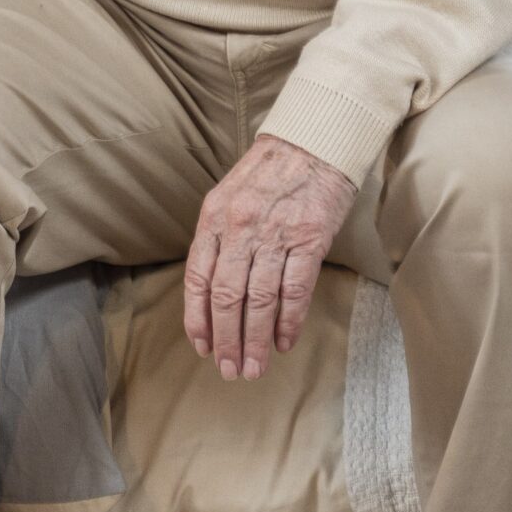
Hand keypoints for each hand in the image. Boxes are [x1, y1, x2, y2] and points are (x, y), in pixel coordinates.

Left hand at [184, 133, 357, 382]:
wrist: (313, 141)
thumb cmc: (269, 171)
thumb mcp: (228, 195)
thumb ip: (218, 237)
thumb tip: (211, 290)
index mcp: (214, 217)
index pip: (198, 278)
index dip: (198, 318)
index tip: (202, 346)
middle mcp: (240, 228)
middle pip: (226, 297)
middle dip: (226, 340)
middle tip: (229, 370)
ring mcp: (275, 234)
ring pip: (259, 300)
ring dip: (256, 340)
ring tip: (254, 368)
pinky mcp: (309, 239)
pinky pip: (294, 290)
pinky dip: (288, 322)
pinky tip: (284, 342)